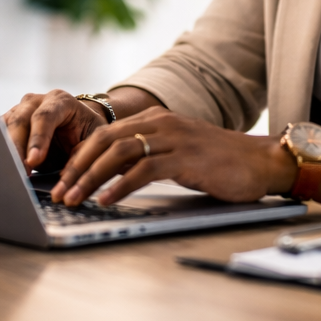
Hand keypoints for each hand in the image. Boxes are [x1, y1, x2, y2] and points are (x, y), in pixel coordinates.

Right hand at [2, 90, 109, 170]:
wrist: (77, 124)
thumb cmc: (86, 132)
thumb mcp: (93, 140)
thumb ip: (81, 153)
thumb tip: (65, 176)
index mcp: (60, 100)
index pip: (45, 117)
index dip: (38, 139)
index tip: (34, 160)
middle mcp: (36, 101)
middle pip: (19, 121)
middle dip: (17, 148)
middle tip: (19, 172)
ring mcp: (19, 110)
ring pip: (4, 127)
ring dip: (5, 151)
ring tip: (10, 173)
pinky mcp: (8, 122)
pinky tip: (0, 167)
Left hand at [50, 107, 296, 206]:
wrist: (261, 162)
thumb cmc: (219, 163)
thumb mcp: (177, 154)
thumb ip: (148, 158)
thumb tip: (112, 178)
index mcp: (155, 119)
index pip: (105, 134)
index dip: (79, 157)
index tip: (62, 180)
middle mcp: (161, 123)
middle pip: (104, 141)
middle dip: (77, 168)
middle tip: (59, 192)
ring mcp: (173, 138)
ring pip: (118, 154)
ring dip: (91, 178)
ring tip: (75, 198)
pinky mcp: (185, 157)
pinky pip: (143, 170)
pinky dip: (120, 186)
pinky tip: (107, 201)